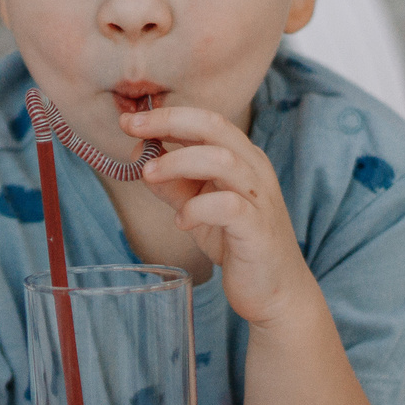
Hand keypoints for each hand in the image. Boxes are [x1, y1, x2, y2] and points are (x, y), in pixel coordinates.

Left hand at [122, 104, 315, 326]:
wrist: (275, 289)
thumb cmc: (235, 242)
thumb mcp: (196, 207)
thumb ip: (173, 183)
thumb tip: (140, 157)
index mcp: (241, 157)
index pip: (205, 121)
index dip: (166, 115)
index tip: (129, 120)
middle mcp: (254, 170)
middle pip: (215, 127)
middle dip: (169, 122)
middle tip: (131, 128)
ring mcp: (259, 198)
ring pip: (222, 160)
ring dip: (178, 161)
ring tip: (148, 174)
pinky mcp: (258, 229)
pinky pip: (228, 207)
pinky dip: (198, 209)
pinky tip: (181, 221)